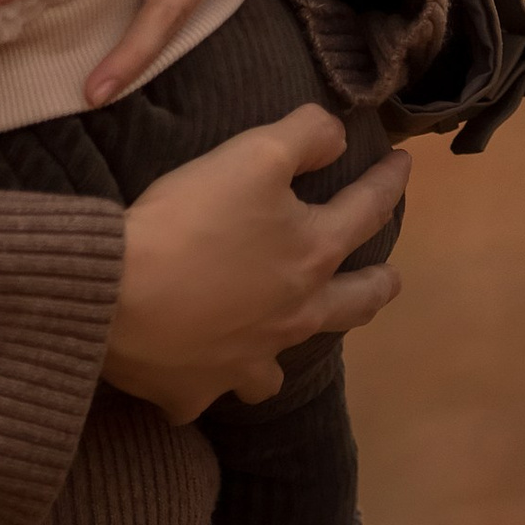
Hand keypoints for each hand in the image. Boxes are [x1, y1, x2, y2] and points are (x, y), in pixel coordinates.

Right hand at [103, 109, 410, 422]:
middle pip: (354, 304)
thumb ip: (304, 136)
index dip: (388, 182)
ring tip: (296, 331)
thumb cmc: (190, 219)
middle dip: (378, 286)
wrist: (120, 294)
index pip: (367, 210)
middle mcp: (293, 315)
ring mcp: (249, 359)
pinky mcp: (199, 389)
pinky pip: (213, 387)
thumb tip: (339, 134)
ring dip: (296, 343)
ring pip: (285, 363)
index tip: (405, 165)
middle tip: (391, 278)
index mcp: (311, 254)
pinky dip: (213, 377)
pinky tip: (203, 368)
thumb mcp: (252, 154)